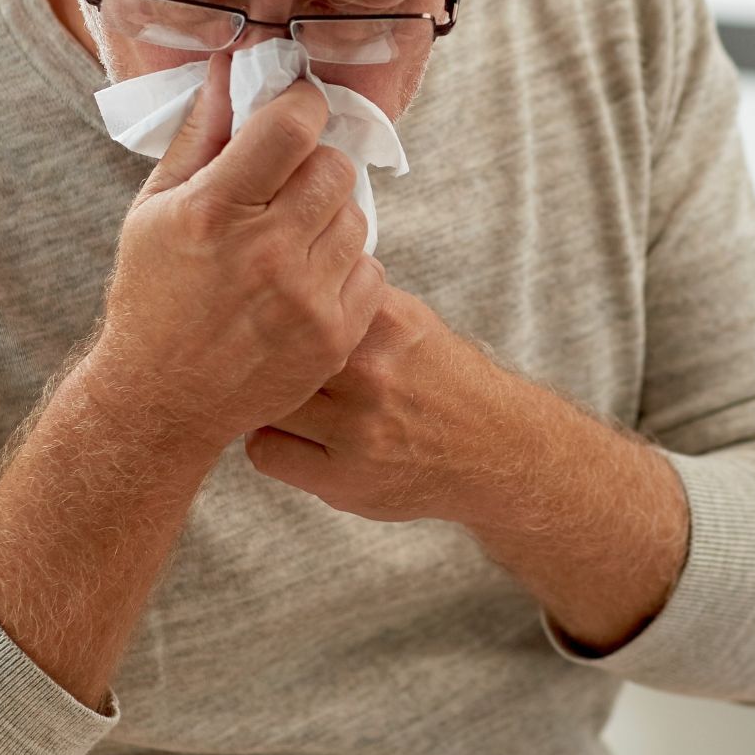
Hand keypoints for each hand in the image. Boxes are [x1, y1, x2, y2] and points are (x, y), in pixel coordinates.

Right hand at [87, 52, 386, 453]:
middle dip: (314, 167)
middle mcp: (264, 252)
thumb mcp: (154, 209)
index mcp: (214, 210)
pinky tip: (307, 280)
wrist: (161, 400)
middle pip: (334, 168)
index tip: (296, 111)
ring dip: (330, 217)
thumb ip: (200, 135)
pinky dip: (345, 268)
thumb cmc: (152, 295)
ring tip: (292, 239)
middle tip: (287, 187)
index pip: (292, 125)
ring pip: (356, 217)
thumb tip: (233, 68)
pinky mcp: (333, 337)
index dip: (301, 106)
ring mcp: (305, 298)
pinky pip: (371, 269)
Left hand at [245, 286, 537, 523]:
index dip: (271, 305)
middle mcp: (373, 373)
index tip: (261, 311)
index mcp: (387, 321)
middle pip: (271, 350)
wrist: (495, 448)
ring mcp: (359, 430)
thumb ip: (352, 301)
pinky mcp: (346, 479)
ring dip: (264, 400)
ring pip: (265, 402)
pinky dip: (270, 442)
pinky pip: (266, 452)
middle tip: (258, 360)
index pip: (296, 297)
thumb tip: (285, 275)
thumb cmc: (442, 379)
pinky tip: (294, 435)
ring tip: (281, 398)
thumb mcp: (410, 321)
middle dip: (261, 355)